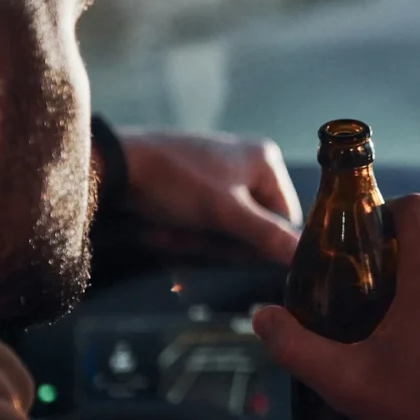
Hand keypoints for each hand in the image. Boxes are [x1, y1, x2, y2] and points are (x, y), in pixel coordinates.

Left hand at [118, 129, 302, 263]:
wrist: (117, 168)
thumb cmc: (176, 181)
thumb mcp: (224, 212)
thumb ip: (267, 236)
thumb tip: (302, 257)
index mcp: (265, 162)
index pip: (286, 219)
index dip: (261, 243)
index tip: (232, 247)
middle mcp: (249, 166)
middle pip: (255, 229)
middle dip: (221, 241)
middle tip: (193, 231)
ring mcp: (222, 179)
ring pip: (228, 233)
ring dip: (200, 241)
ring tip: (174, 228)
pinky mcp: (199, 190)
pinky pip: (207, 227)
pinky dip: (187, 235)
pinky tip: (168, 228)